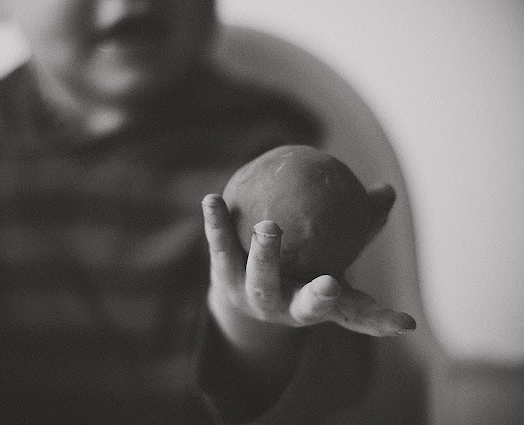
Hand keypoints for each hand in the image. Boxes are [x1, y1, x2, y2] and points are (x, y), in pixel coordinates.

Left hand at [201, 190, 415, 337]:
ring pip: (259, 279)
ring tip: (269, 226)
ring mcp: (252, 294)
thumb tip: (387, 191)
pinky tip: (212, 198)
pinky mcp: (223, 275)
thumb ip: (358, 225)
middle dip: (317, 299)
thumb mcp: (332, 251)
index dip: (379, 321)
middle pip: (302, 306)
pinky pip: (220, 247)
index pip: (355, 315)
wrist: (244, 288)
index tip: (406, 322)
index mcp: (317, 305)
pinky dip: (217, 223)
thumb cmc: (300, 267)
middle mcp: (286, 306)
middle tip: (330, 283)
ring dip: (265, 254)